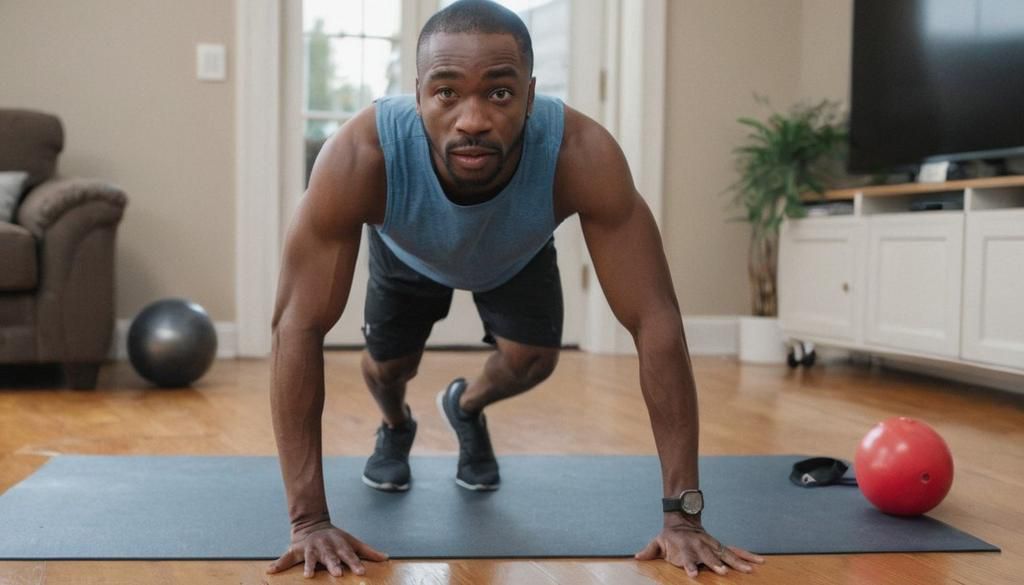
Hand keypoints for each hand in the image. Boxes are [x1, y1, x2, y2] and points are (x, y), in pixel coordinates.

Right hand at [266, 521, 388, 577]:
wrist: (312, 525)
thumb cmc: (336, 538)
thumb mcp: (353, 542)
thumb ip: (369, 552)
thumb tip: (387, 558)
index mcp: (339, 545)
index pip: (350, 555)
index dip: (356, 563)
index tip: (362, 572)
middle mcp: (325, 547)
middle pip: (331, 557)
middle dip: (334, 565)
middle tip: (337, 574)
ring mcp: (310, 548)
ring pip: (310, 558)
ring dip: (309, 566)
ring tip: (308, 576)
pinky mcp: (296, 551)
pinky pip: (285, 558)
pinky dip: (278, 564)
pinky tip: (270, 571)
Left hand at [635, 516, 764, 577]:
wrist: (683, 519)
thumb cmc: (669, 536)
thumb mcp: (657, 541)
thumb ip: (649, 550)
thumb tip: (636, 556)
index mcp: (686, 547)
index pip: (688, 558)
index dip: (690, 566)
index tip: (693, 574)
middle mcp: (701, 546)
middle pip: (709, 556)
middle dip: (716, 564)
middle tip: (723, 572)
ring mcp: (712, 545)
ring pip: (726, 554)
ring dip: (737, 562)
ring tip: (749, 570)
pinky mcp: (720, 546)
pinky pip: (735, 552)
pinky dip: (748, 556)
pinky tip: (760, 562)